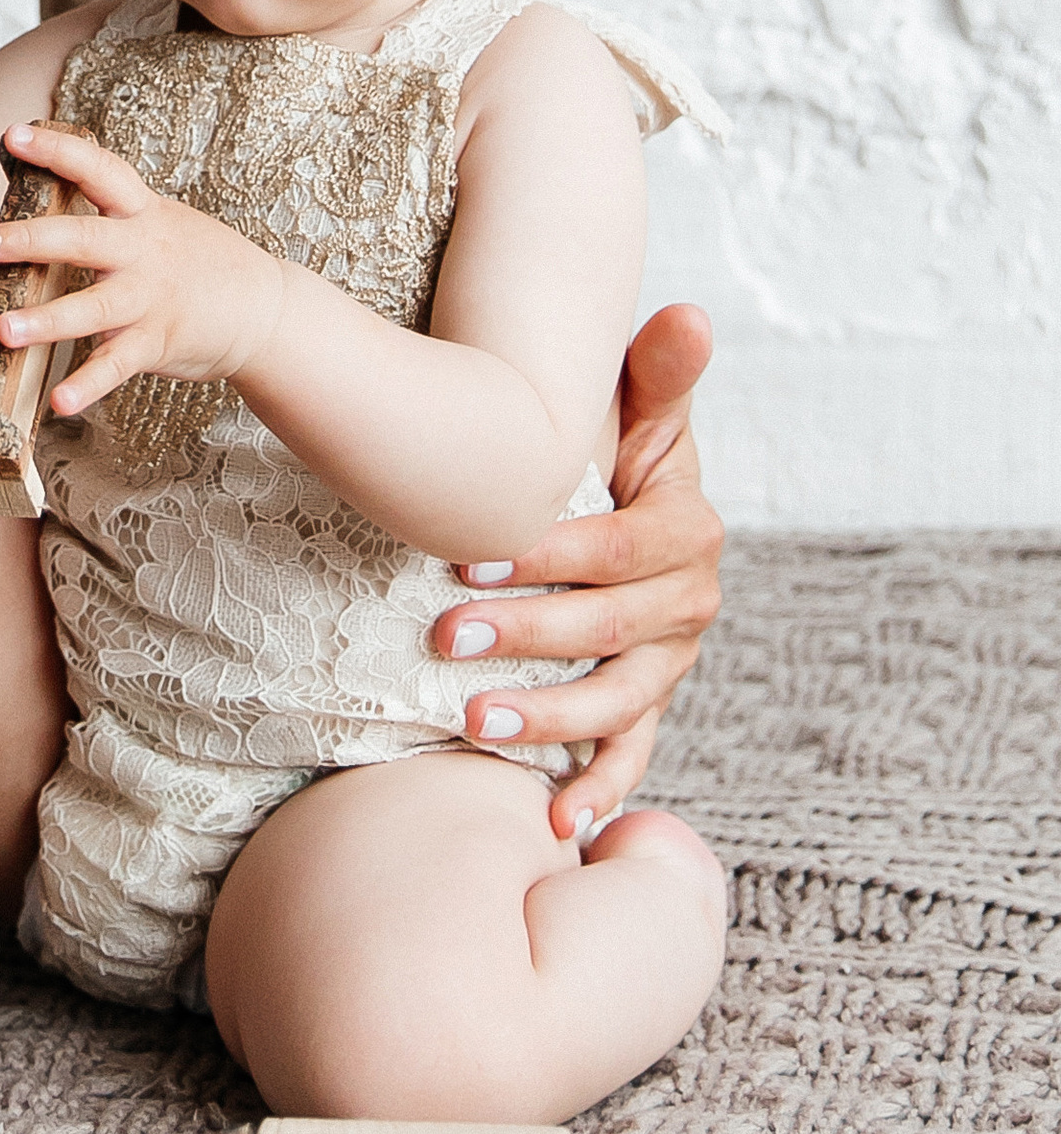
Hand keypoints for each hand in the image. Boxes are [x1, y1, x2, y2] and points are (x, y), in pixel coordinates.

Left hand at [0, 121, 283, 417]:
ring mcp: (151, 299)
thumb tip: (45, 186)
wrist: (264, 308)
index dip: (57, 150)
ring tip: (2, 330)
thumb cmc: (199, 260)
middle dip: (30, 239)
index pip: (98, 168)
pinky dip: (88, 385)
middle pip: (83, 238)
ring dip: (47, 320)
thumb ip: (110, 210)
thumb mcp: (158, 220)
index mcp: (140, 213)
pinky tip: (58, 403)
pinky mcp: (158, 342)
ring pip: (94, 307)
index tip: (13, 134)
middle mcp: (143, 250)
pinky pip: (117, 366)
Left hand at [430, 300, 723, 838]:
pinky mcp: (643, 706)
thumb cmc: (607, 444)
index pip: (623, 552)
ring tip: (470, 723)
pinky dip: (598, 788)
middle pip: (614, 632)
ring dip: (549, 719)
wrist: (607, 499)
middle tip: (444, 638)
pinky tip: (556, 820)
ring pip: (618, 702)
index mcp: (689, 529)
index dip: (553, 558)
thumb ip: (656, 371)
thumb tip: (687, 313)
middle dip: (530, 638)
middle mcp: (689, 603)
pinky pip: (629, 755)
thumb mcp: (630, 406)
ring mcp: (668, 662)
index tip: (471, 562)